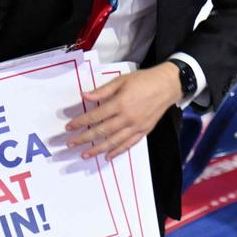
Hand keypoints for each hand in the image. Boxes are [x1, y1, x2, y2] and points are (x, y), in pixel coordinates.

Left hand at [66, 63, 182, 159]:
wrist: (168, 85)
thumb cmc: (143, 80)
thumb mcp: (121, 80)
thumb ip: (102, 91)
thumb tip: (85, 96)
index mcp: (120, 103)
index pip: (95, 116)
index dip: (80, 122)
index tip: (69, 127)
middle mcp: (127, 118)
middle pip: (101, 132)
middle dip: (84, 139)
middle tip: (70, 144)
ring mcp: (136, 126)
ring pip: (113, 142)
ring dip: (97, 150)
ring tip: (85, 155)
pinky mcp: (144, 131)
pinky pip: (128, 144)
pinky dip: (117, 151)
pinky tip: (107, 156)